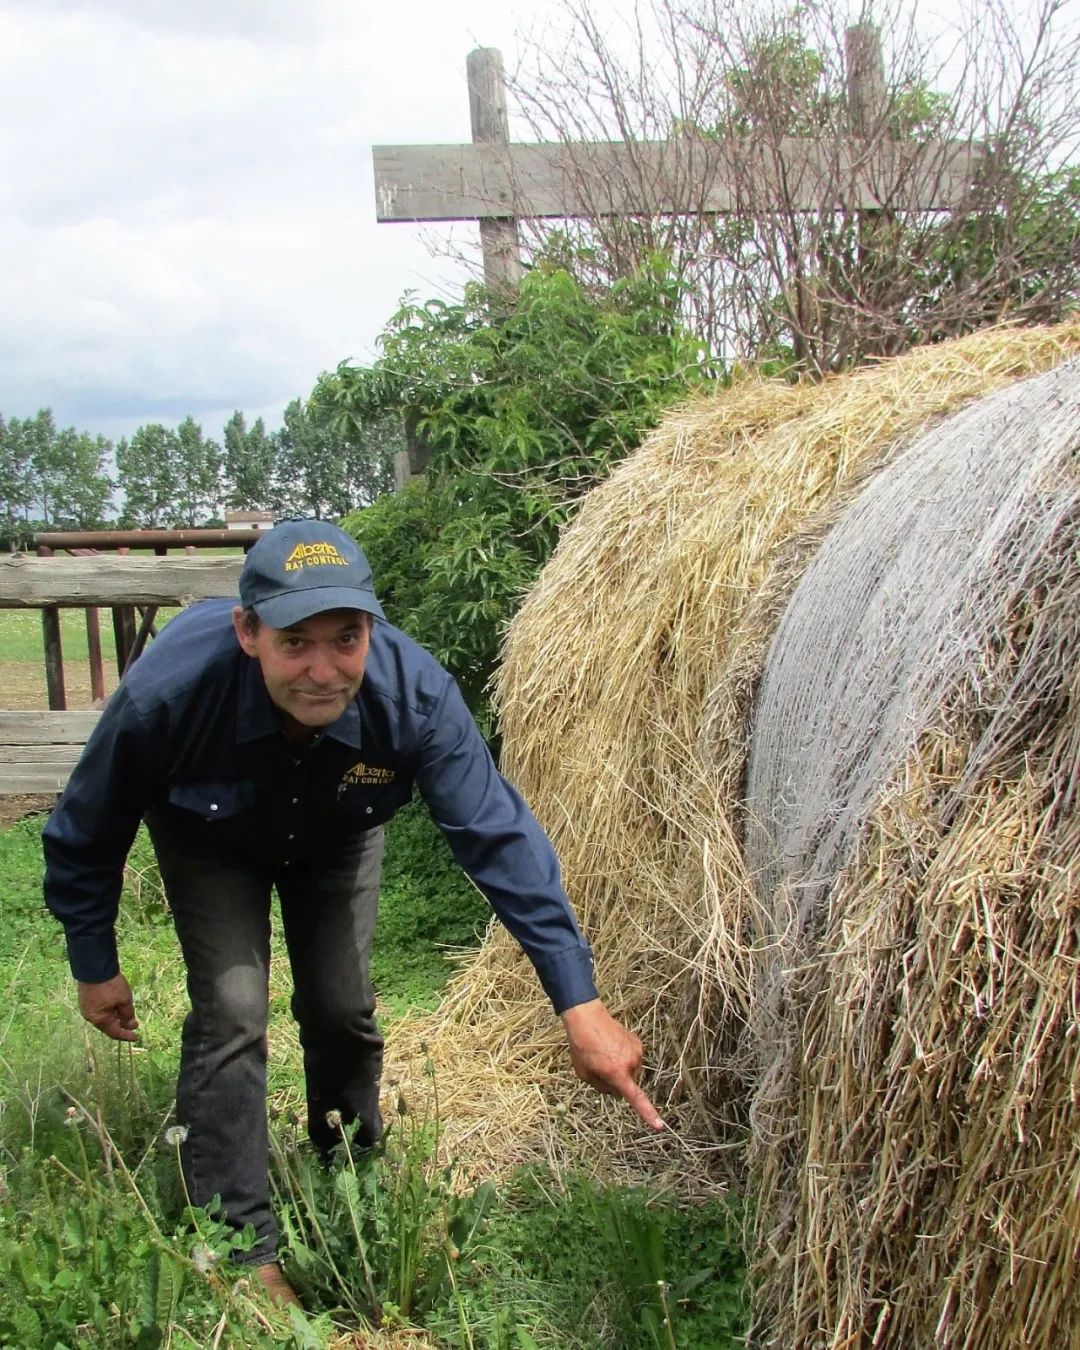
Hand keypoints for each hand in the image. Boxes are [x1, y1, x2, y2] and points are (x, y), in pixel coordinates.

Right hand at [77, 974, 138, 1040]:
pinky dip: (109, 1010)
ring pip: (104, 1017)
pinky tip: (116, 1006)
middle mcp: (90, 1016)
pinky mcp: (86, 999)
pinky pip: (100, 1010)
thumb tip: (130, 1026)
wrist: (94, 966)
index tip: (136, 1037)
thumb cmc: (110, 985)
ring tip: (126, 1014)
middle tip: (133, 1023)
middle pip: (108, 1026)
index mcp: (99, 1019)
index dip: (126, 1036)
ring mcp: (86, 1007)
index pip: (114, 1033)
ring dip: (115, 1017)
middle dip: (121, 1025)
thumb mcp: (124, 1000)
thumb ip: (127, 1015)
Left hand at [560, 998, 663, 1131]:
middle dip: (617, 1080)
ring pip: (631, 1071)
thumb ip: (601, 1088)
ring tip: (605, 1053)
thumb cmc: (582, 1046)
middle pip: (628, 1083)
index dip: (647, 1113)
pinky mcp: (638, 1043)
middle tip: (600, 1066)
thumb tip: (617, 1092)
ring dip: (621, 1067)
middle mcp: (631, 1063)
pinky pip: (633, 1058)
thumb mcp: (584, 1074)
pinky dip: (624, 1056)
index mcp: (617, 1073)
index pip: (635, 1098)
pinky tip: (612, 1047)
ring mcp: (637, 1052)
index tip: (659, 1126)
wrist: (588, 1017)